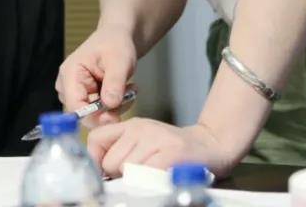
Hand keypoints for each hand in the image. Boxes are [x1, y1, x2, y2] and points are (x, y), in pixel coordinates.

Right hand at [56, 25, 136, 125]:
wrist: (117, 38)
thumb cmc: (115, 43)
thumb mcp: (119, 60)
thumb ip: (114, 83)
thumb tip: (110, 105)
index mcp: (70, 73)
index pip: (74, 107)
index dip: (94, 116)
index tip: (116, 114)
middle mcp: (68, 85)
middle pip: (84, 114)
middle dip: (109, 111)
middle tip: (129, 95)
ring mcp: (75, 92)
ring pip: (94, 115)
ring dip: (114, 108)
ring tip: (129, 89)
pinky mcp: (84, 97)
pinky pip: (99, 112)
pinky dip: (114, 106)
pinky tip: (124, 91)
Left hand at [87, 118, 237, 177]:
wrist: (210, 145)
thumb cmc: (173, 150)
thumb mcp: (143, 141)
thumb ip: (122, 149)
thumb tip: (100, 170)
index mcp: (130, 125)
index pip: (95, 138)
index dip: (96, 160)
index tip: (105, 173)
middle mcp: (140, 128)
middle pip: (110, 161)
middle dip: (119, 175)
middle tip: (136, 175)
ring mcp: (156, 139)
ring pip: (126, 169)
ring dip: (135, 180)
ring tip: (150, 175)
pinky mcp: (171, 152)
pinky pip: (146, 173)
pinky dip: (149, 181)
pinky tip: (159, 178)